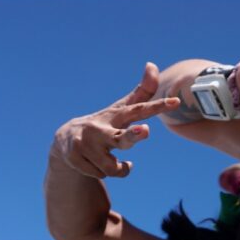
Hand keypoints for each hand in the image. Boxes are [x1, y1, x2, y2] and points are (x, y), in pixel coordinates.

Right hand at [51, 62, 179, 178]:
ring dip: (119, 168)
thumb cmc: (104, 123)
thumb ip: (142, 93)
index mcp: (116, 116)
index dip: (157, 107)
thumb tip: (152, 64)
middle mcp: (100, 128)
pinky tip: (95, 162)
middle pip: (121, 137)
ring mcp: (86, 143)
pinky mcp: (75, 157)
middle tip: (143, 130)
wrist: (64, 140)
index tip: (175, 102)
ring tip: (115, 161)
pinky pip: (101, 175)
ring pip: (112, 168)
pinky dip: (103, 172)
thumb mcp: (121, 110)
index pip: (139, 109)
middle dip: (132, 135)